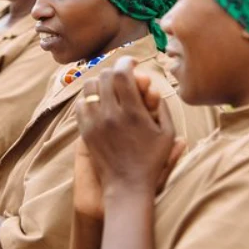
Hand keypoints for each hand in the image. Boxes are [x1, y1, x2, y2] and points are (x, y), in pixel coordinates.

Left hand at [75, 57, 184, 201]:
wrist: (127, 186)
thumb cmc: (152, 161)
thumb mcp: (167, 133)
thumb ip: (161, 106)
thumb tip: (151, 87)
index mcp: (133, 112)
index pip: (122, 73)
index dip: (127, 62)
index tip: (132, 63)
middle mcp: (110, 114)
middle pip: (104, 75)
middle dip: (115, 72)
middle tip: (123, 78)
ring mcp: (95, 122)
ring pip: (89, 87)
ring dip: (101, 84)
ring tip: (110, 91)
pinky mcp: (85, 131)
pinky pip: (80, 104)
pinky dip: (89, 99)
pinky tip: (99, 105)